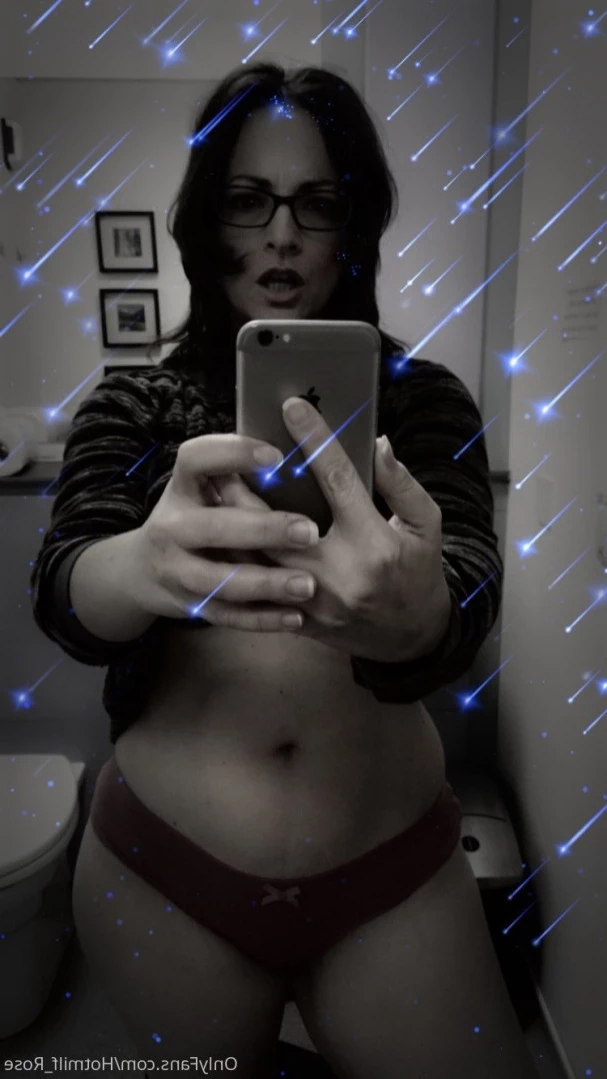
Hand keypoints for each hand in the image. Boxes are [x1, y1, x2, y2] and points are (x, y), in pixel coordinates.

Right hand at [130, 433, 319, 632]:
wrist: (140, 570)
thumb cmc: (192, 517)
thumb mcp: (200, 490)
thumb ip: (235, 478)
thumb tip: (302, 446)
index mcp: (180, 489)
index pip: (196, 460)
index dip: (233, 454)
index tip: (276, 456)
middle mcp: (171, 528)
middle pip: (214, 528)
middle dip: (262, 530)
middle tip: (309, 532)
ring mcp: (177, 571)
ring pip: (221, 580)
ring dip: (266, 583)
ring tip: (308, 585)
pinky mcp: (190, 606)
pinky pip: (228, 616)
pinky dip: (262, 619)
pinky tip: (295, 617)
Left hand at [215, 398, 451, 661]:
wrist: (413, 640)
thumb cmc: (419, 573)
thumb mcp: (427, 525)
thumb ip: (402, 484)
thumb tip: (377, 443)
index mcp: (374, 542)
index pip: (338, 480)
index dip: (314, 440)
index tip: (293, 407)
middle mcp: (340, 573)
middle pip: (278, 524)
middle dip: (248, 489)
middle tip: (226, 457)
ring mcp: (316, 603)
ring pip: (259, 561)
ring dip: (233, 527)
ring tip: (213, 492)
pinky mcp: (300, 621)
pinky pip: (260, 590)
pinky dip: (239, 563)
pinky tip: (221, 538)